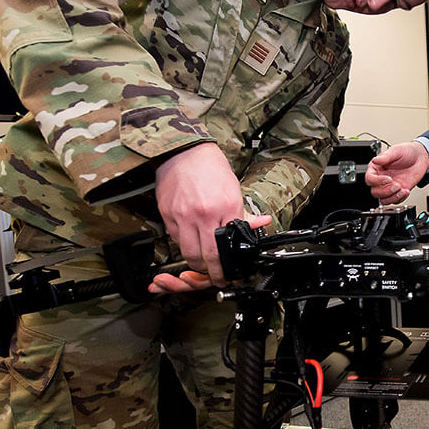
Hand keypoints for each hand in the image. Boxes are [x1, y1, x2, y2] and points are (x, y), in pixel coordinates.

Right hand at [152, 142, 270, 288]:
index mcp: (225, 208)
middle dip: (211, 273)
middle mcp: (203, 214)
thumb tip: (260, 224)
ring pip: (188, 253)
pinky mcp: (168, 214)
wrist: (185, 152)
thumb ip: (244, 213)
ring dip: (196, 263)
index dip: (226, 267)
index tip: (228, 274)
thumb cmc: (211, 168)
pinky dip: (183, 244)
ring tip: (203, 263)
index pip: (226, 248)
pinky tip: (190, 240)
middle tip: (216, 277)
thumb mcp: (234, 190)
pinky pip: (175, 239)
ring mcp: (183, 216)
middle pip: (205, 257)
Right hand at [366, 141, 428, 204]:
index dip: (377, 181)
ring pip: (383, 199)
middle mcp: (381, 179)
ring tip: (402, 189)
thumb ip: (385, 157)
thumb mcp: (396, 151)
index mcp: (376, 168)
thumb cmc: (407, 152)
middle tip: (396, 185)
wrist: (420, 157)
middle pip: (375, 192)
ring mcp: (389, 186)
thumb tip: (375, 160)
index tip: (388, 179)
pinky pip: (395, 201)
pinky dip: (400, 198)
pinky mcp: (398, 192)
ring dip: (392, 197)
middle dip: (385, 191)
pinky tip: (406, 190)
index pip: (370, 179)